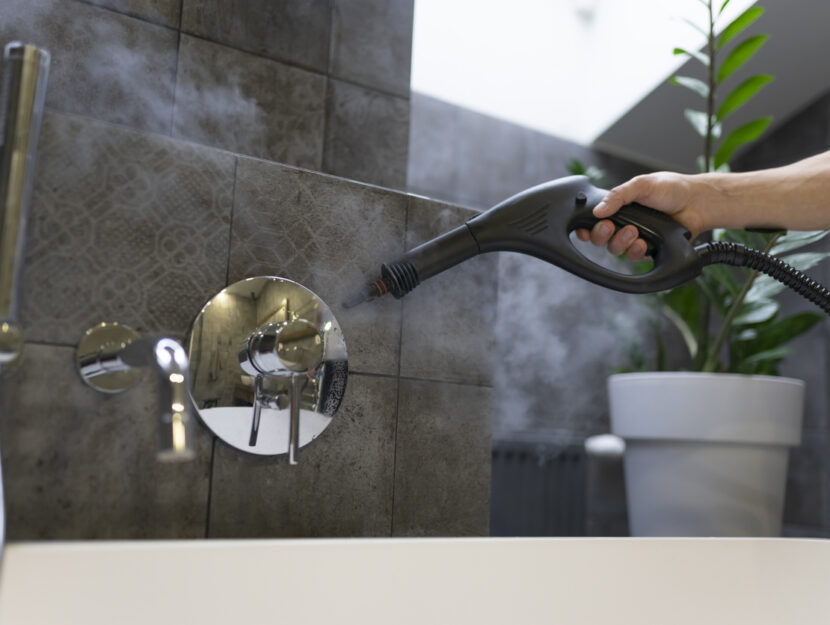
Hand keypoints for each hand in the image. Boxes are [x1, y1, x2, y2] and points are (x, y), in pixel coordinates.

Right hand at [575, 172, 708, 259]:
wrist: (697, 203)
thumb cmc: (672, 189)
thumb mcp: (641, 184)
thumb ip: (617, 195)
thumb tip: (597, 210)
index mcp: (618, 206)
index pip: (594, 221)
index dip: (586, 228)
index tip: (585, 230)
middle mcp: (624, 223)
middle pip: (600, 238)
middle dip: (601, 235)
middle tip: (609, 227)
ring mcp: (635, 237)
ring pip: (615, 249)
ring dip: (620, 242)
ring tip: (633, 232)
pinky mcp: (648, 249)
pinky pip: (633, 256)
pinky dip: (635, 251)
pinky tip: (642, 243)